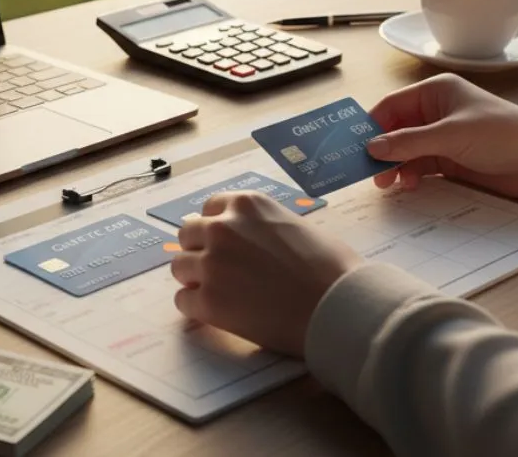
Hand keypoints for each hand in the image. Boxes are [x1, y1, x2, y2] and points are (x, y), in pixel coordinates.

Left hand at [171, 191, 360, 355]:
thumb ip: (262, 227)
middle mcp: (222, 227)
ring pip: (179, 266)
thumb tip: (248, 240)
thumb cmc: (330, 267)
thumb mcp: (295, 225)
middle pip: (187, 235)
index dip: (216, 230)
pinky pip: (183, 300)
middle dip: (200, 251)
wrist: (337, 306)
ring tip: (221, 293)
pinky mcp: (208, 300)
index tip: (225, 245)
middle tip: (221, 271)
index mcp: (246, 205)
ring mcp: (212, 263)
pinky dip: (197, 307)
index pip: (208, 209)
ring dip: (195, 279)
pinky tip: (220, 313)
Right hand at [366, 73, 517, 198]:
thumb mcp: (451, 135)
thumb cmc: (502, 134)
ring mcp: (442, 138)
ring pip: (405, 151)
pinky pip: (419, 167)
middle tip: (367, 170)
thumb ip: (409, 142)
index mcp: (436, 92)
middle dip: (380, 149)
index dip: (371, 126)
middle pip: (395, 130)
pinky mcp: (450, 161)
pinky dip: (409, 176)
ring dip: (394, 166)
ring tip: (386, 183)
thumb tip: (371, 147)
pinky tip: (407, 185)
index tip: (352, 146)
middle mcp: (436, 112)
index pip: (391, 106)